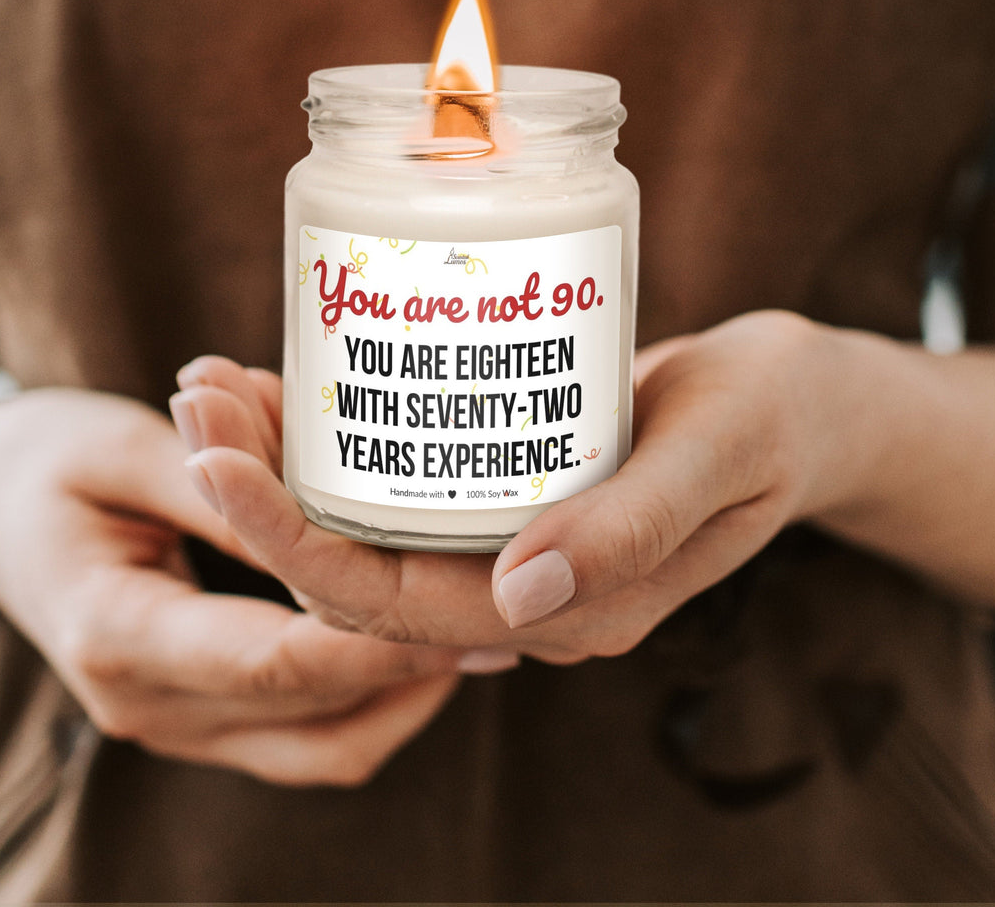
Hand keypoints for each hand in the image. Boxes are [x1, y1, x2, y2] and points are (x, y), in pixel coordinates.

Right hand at [0, 387, 507, 785]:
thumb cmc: (45, 463)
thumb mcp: (122, 449)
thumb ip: (216, 487)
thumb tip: (318, 513)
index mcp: (118, 634)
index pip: (276, 661)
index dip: (378, 640)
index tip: (466, 609)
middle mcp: (145, 703)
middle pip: (313, 714)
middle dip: (414, 670)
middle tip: (501, 620)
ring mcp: (170, 722)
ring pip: (319, 748)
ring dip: (402, 699)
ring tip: (478, 636)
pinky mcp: (196, 714)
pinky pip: (301, 737)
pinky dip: (366, 703)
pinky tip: (417, 647)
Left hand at [180, 311, 849, 662]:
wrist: (800, 402)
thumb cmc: (772, 415)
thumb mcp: (720, 452)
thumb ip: (634, 525)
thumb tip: (520, 596)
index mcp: (573, 611)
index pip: (399, 606)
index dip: (293, 543)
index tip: (214, 458)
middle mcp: (525, 597)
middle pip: (357, 571)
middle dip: (259, 496)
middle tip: (194, 397)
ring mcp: (512, 551)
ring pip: (366, 532)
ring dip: (281, 467)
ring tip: (214, 384)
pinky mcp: (508, 499)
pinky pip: (401, 491)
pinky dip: (336, 444)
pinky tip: (290, 383)